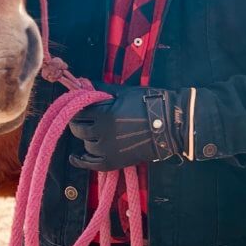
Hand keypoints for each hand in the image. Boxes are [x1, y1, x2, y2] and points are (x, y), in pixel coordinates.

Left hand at [68, 84, 184, 171]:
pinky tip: (75, 157)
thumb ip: (101, 89)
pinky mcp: (114, 162)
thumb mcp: (124, 92)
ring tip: (93, 133)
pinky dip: (80, 161)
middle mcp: (103, 133)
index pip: (78, 111)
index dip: (76, 107)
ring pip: (86, 145)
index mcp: (105, 113)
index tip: (79, 105)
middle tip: (84, 118)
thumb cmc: (149, 104)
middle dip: (79, 122)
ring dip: (87, 138)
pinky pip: (91, 164)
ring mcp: (108, 149)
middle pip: (78, 129)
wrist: (170, 125)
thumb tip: (82, 82)